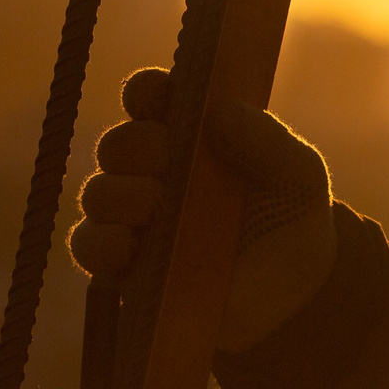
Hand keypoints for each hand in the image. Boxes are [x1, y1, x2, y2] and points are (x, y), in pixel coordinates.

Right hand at [68, 67, 336, 352]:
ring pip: (98, 194)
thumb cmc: (291, 219)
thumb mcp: (299, 174)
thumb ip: (268, 139)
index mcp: (189, 134)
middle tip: (166, 159)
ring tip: (154, 205)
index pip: (150, 98)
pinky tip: (128, 244)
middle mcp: (154, 171)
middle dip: (134, 146)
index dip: (145, 92)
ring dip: (117, 194)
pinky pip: (88, 248)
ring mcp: (136, 219)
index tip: (158, 97)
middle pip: (117, 145)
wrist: (295, 296)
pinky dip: (99, 242)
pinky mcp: (126, 267)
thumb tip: (222, 109)